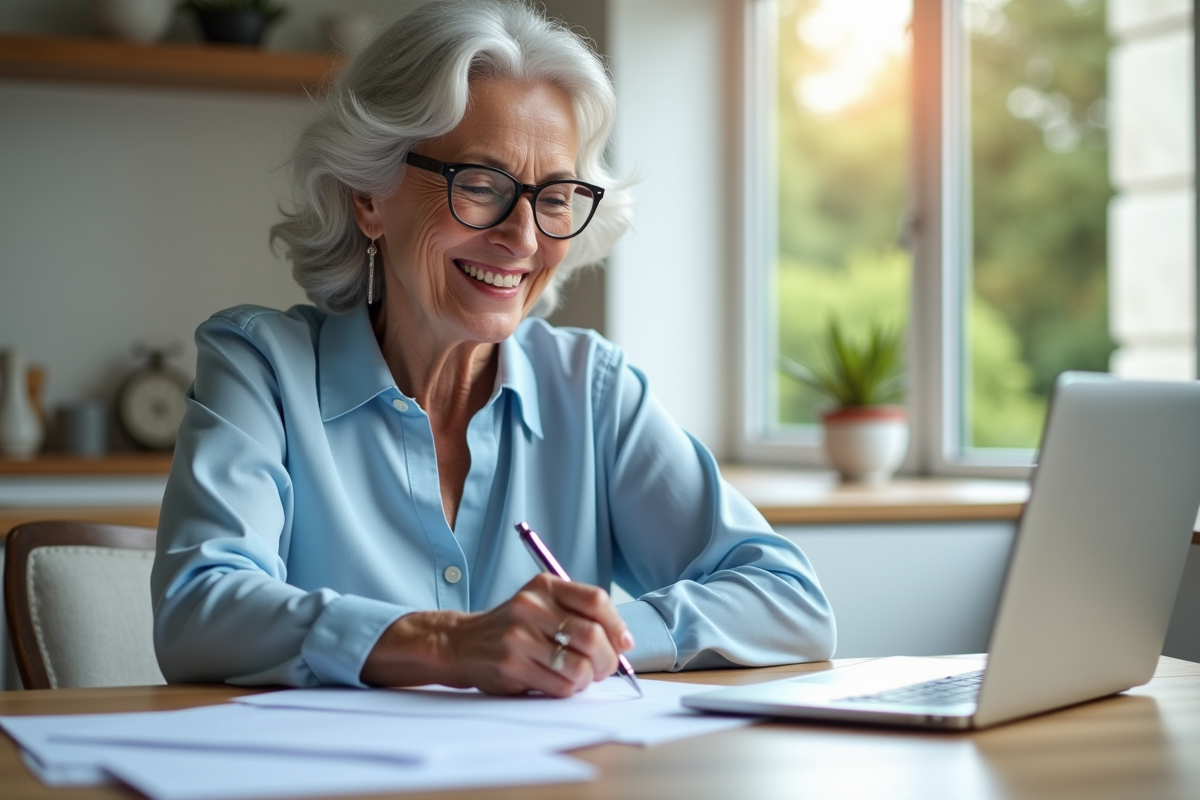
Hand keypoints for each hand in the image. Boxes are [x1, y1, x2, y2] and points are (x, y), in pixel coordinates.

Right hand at [360, 573, 634, 696]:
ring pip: (579, 665)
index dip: (617, 624)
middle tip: (605, 668)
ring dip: (588, 678)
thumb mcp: (541, 605)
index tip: (624, 642)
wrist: (462, 643)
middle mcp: (531, 606)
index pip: (595, 599)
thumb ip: (578, 614)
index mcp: (543, 586)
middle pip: (592, 635)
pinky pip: (560, 685)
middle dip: (608, 659)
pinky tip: (560, 683)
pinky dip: (569, 689)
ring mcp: (519, 637)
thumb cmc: (513, 628)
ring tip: (580, 677)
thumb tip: (624, 642)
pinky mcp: (512, 666)